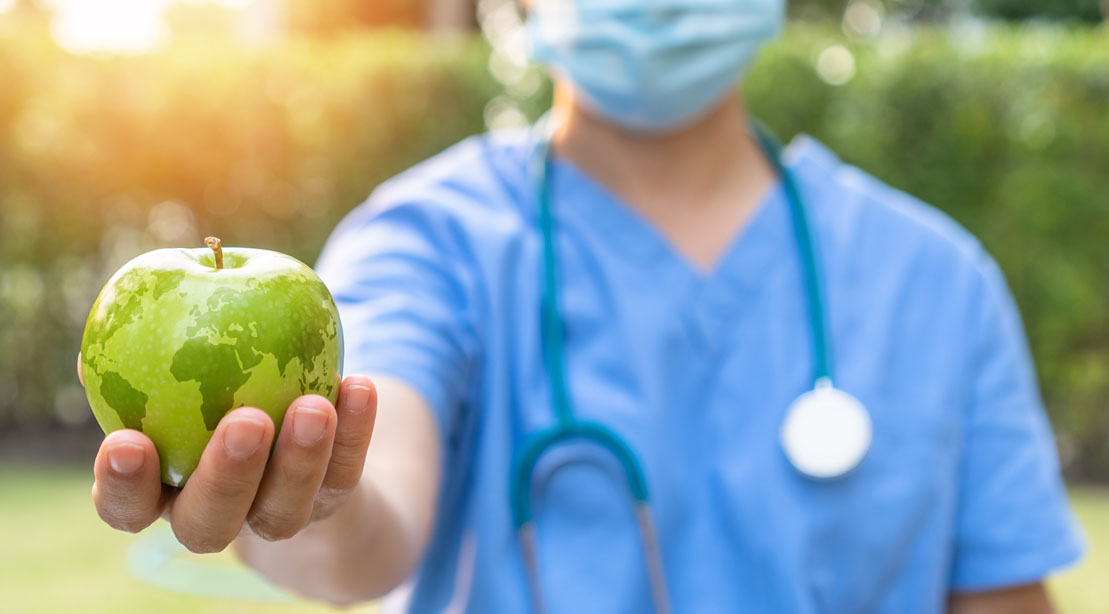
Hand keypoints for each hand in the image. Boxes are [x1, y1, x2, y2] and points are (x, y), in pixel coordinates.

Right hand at [81, 354, 377, 552]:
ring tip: (314, 405)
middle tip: (245, 421)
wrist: (303, 451)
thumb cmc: (214, 394)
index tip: (126, 441)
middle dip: (225, 475)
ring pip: (283, 509)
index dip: (121, 484)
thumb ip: (139, 364)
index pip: (126, 507)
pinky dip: (355, 429)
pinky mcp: (331, 499)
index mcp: (162, 491)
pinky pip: (344, 472)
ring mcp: (276, 514)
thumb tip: (93, 352)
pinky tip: (359, 385)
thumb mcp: (177, 378)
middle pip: (209, 521)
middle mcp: (216, 514)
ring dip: (300, 458)